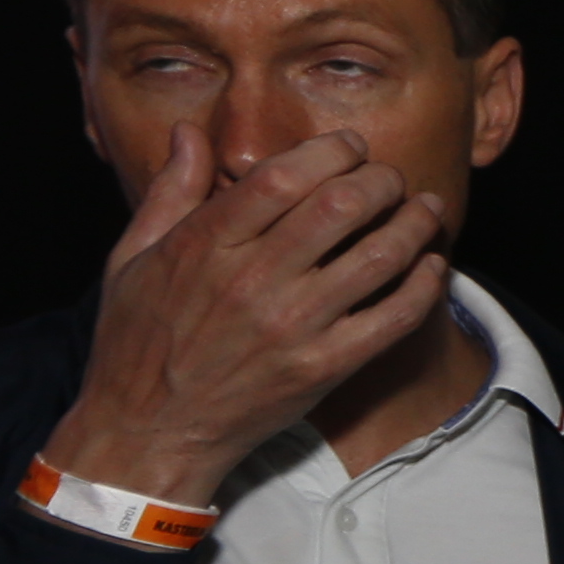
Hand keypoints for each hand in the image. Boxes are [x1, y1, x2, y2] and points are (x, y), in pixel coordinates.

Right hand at [40, 123, 447, 505]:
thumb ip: (169, 192)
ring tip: (426, 208)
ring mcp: (292, 327)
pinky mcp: (323, 368)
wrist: (147, 432)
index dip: (330, 151)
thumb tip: (189, 131)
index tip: (350, 147)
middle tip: (390, 178)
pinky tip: (431, 265)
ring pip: (378, 255)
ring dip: (414, 223)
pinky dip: (423, 285)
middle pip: (341, 206)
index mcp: (204, 246)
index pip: (283, 177)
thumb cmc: (136, 342)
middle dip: (380, 179)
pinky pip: (393, 317)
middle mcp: (252, 281)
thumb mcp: (132, 259)